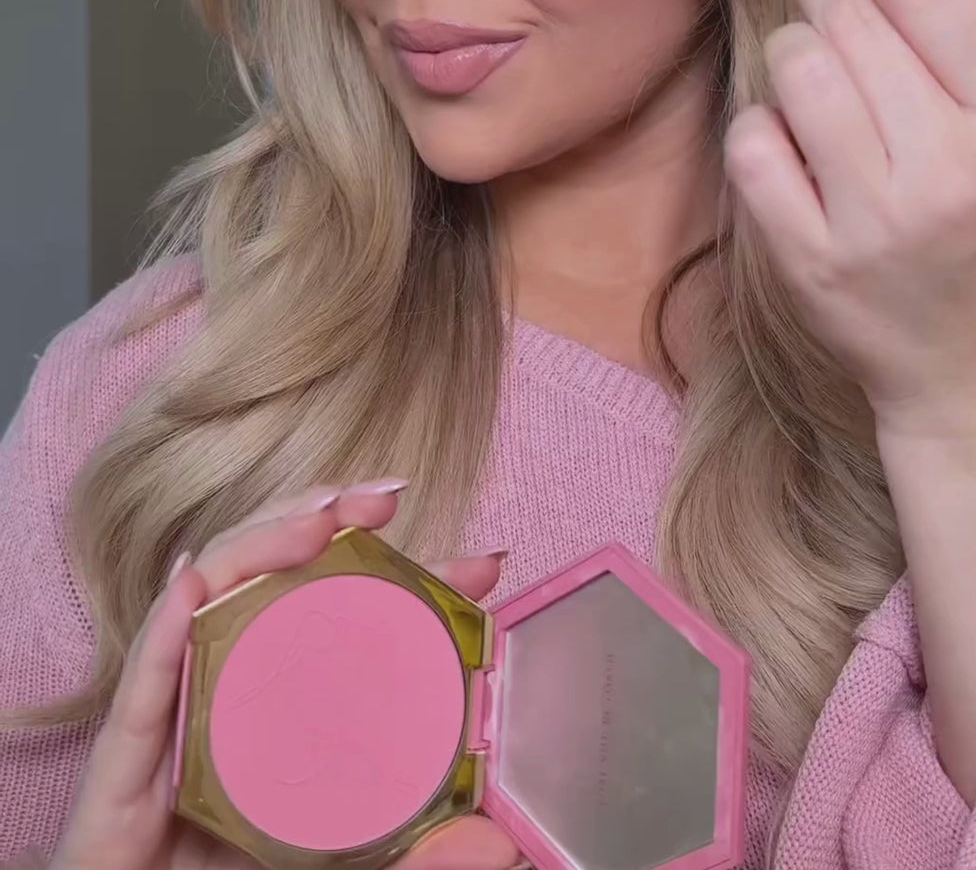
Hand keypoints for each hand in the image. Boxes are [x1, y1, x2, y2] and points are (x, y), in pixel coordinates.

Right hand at [51, 484, 519, 869]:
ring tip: (319, 516)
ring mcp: (175, 716)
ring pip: (210, 601)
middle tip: (380, 496)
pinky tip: (195, 582)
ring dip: (261, 543)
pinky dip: (166, 625)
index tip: (456, 547)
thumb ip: (415, 852)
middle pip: (268, 580)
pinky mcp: (124, 758)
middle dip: (320, 519)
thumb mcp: (349, 859)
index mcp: (280, 707)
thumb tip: (499, 844)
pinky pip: (144, 682)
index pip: (337, 616)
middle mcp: (226, 693)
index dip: (392, 570)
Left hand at [724, 0, 975, 449]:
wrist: (969, 371)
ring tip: (813, 81)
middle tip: (826, 9)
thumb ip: (969, 37)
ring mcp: (872, 221)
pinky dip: (759, 126)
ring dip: (791, 55)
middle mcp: (945, 169)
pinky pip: (752, 145)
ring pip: (795, 73)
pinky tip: (788, 142)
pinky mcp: (809, 260)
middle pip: (850, 24)